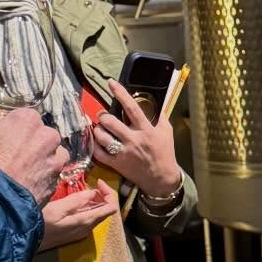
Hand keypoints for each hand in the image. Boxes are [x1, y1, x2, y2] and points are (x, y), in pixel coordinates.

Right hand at [0, 107, 66, 205]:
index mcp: (27, 119)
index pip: (25, 119)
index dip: (15, 131)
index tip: (7, 141)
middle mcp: (47, 135)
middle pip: (43, 136)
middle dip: (33, 145)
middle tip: (17, 158)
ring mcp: (55, 159)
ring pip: (54, 156)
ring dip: (44, 161)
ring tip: (26, 174)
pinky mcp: (57, 181)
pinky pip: (52, 176)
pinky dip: (44, 180)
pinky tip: (29, 187)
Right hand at [39, 182, 118, 250]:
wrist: (26, 242)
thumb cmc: (41, 223)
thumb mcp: (58, 208)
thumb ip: (77, 200)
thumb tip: (93, 193)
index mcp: (87, 221)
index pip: (111, 208)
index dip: (109, 192)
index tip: (98, 182)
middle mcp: (88, 229)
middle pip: (105, 210)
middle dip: (101, 195)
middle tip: (90, 184)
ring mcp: (82, 232)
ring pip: (96, 214)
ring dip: (94, 201)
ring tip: (82, 190)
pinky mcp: (74, 233)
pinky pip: (87, 218)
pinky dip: (87, 208)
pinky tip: (75, 202)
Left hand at [92, 81, 182, 199]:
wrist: (161, 178)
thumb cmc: (165, 152)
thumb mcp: (167, 131)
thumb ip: (159, 116)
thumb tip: (152, 101)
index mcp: (147, 130)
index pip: (132, 107)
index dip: (121, 93)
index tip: (111, 83)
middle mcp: (134, 140)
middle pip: (111, 122)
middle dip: (103, 115)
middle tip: (103, 115)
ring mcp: (124, 153)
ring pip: (102, 136)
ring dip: (97, 129)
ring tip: (99, 127)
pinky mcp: (117, 164)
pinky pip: (99, 153)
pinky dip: (94, 145)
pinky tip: (97, 141)